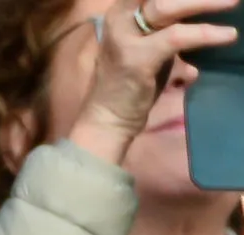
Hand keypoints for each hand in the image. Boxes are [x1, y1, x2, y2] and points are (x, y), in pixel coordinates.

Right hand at [70, 0, 238, 164]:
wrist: (107, 119)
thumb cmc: (131, 83)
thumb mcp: (147, 44)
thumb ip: (167, 25)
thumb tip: (206, 8)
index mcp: (121, 12)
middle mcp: (119, 19)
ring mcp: (124, 38)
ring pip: (168, 8)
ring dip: (205, 3)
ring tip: (233, 3)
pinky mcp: (137, 59)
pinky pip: (176, 37)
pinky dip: (205, 34)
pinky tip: (228, 36)